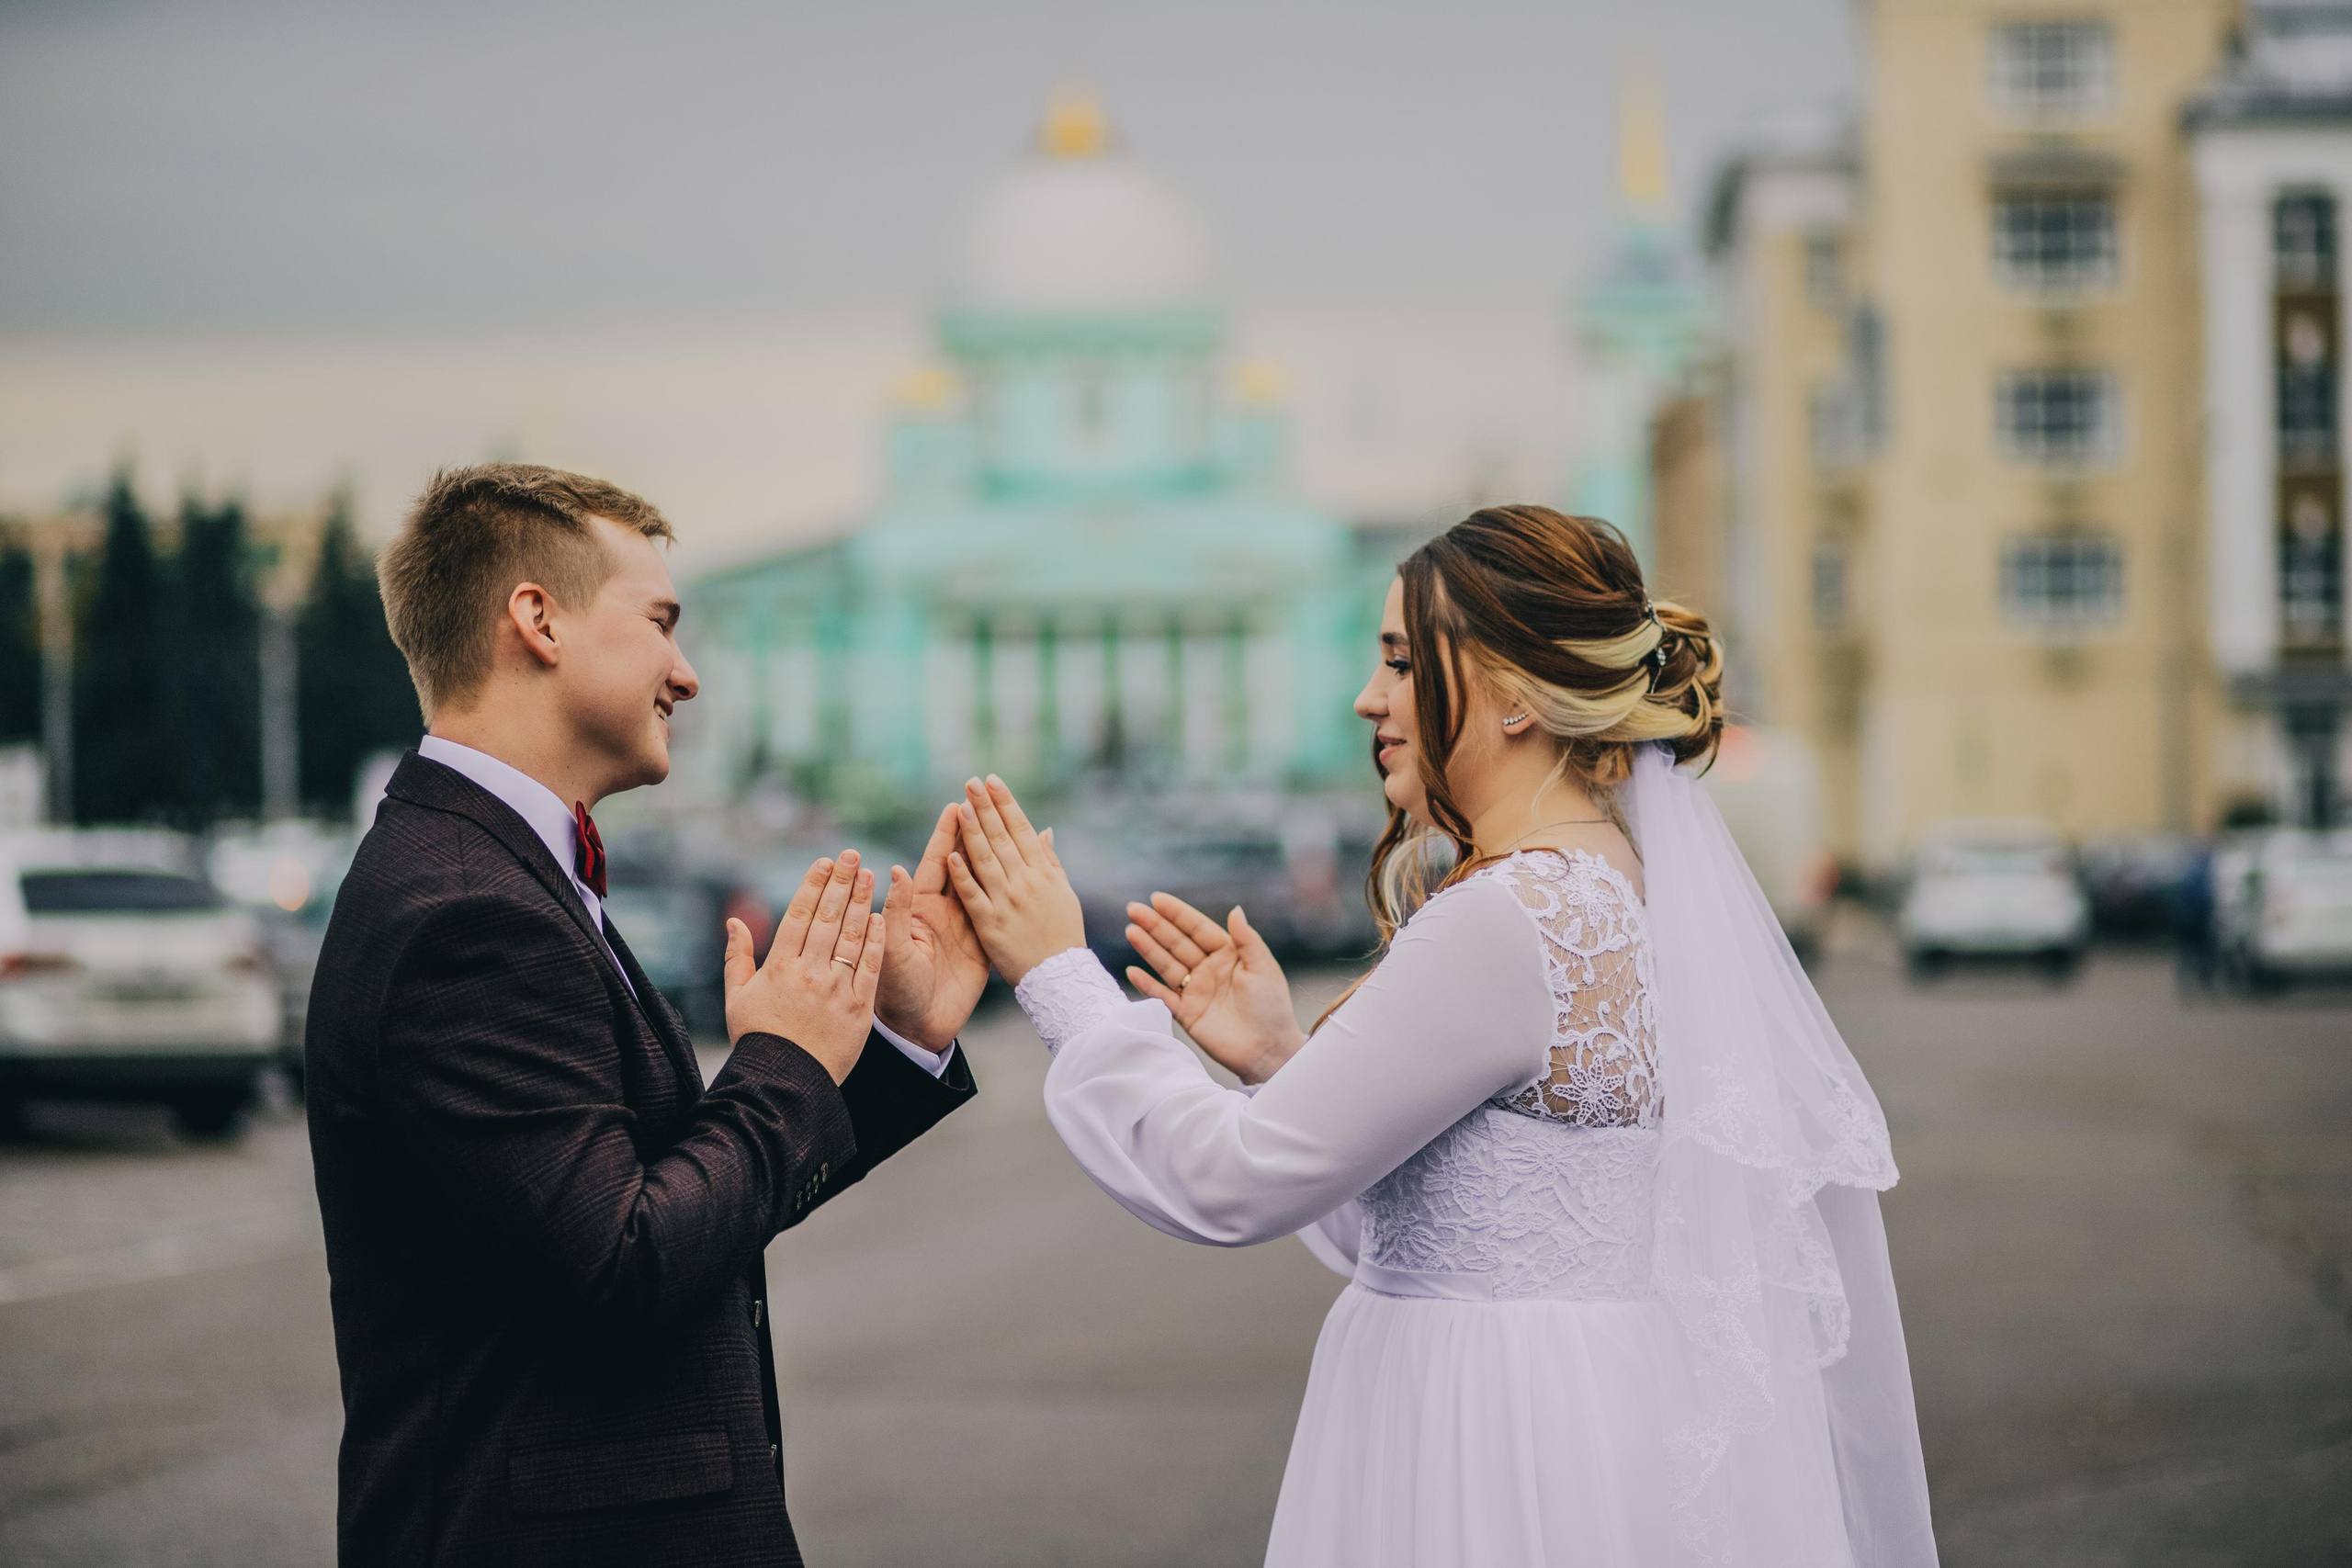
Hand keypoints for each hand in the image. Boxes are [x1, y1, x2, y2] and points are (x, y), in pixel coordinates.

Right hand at [723, 850, 881, 1083]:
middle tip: (853, 855)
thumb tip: (733, 921)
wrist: (785, 1082)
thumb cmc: (759, 1039)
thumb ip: (738, 957)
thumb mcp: (738, 997)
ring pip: (851, 936)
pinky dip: (875, 939)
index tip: (825, 862)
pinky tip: (880, 916)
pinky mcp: (859, 1006)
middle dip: (841, 882)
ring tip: (870, 875)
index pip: (798, 915)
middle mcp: (809, 972)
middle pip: (828, 917)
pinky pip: (870, 966)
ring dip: (861, 902)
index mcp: (779, 967)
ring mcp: (836, 988)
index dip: (813, 885)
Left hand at [875, 803, 990, 1051]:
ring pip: (981, 884)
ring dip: (990, 856)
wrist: (917, 1030)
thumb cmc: (894, 992)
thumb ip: (898, 913)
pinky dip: (1006, 892)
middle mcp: (940, 914)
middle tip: (984, 804)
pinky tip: (1020, 872)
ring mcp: (962, 929)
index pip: (933, 864)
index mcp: (917, 910)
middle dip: (971, 835)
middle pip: (960, 866)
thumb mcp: (894, 952)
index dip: (945, 837)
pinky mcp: (981, 947)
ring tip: (1004, 828)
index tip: (955, 807)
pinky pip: (995, 912)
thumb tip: (895, 870)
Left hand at [943, 775, 1084, 985]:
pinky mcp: (989, 927)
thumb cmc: (1063, 938)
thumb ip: (1050, 864)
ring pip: (986, 862)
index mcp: (1041, 875)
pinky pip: (973, 898)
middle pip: (1000, 840)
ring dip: (973, 833)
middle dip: (986, 809)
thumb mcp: (1062, 897)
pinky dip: (963, 876)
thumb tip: (1044, 831)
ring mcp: (1006, 905)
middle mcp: (1023, 885)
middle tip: (972, 781)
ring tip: (962, 807)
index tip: (991, 781)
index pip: (1017, 831)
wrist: (1061, 984)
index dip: (1004, 805)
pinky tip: (952, 855)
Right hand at [1124, 894, 1304, 1084]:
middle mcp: (1208, 969)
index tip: (1157, 899)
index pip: (1198, 929)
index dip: (1177, 914)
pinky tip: (1133, 971)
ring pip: (1167, 965)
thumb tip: (1235, 909)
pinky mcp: (1186, 1014)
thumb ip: (1247, 940)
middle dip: (1155, 926)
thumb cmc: (1272, 1007)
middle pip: (1177, 943)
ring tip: (1131, 931)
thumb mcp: (1264, 969)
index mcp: (1228, 954)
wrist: (1268, 1050)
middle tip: (1133, 909)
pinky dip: (1147, 985)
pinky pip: (1163, 996)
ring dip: (1148, 949)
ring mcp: (1196, 991)